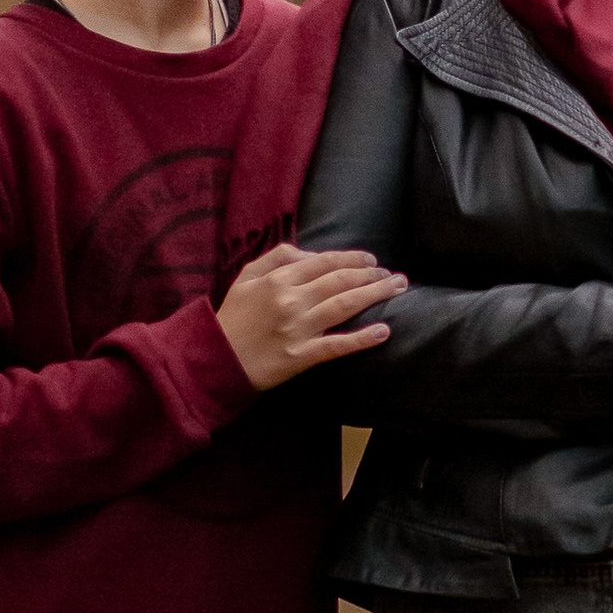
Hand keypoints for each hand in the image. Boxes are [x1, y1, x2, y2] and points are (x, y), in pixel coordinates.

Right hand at [217, 243, 405, 390]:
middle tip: (394, 275)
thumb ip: (276, 259)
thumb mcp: (245, 278)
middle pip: (341, 280)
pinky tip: (384, 331)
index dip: (352, 259)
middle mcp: (291, 300)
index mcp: (278, 279)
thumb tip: (309, 253)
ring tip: (397, 289)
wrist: (214, 360)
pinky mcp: (301, 356)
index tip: (371, 261)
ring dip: (375, 295)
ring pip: (345, 305)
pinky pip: (338, 345)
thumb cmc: (232, 318)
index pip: (325, 262)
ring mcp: (298, 328)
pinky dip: (363, 338)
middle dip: (372, 275)